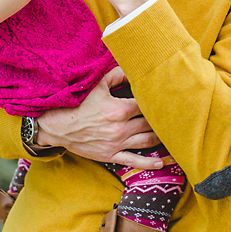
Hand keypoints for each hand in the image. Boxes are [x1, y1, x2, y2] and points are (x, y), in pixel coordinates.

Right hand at [35, 67, 162, 168]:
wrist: (57, 125)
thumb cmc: (78, 103)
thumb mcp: (97, 84)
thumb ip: (118, 75)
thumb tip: (134, 68)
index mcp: (119, 109)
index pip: (147, 106)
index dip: (158, 102)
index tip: (168, 100)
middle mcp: (120, 128)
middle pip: (150, 124)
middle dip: (162, 120)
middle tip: (174, 117)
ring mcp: (116, 144)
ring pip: (146, 142)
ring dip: (160, 138)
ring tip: (171, 136)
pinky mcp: (110, 155)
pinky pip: (134, 161)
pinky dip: (149, 163)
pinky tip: (161, 163)